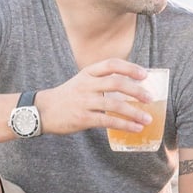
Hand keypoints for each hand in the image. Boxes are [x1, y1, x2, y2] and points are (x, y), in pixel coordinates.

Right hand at [34, 59, 154, 135]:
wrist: (42, 111)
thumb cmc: (67, 97)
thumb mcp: (82, 81)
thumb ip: (101, 81)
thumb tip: (130, 87)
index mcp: (87, 73)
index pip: (112, 64)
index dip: (130, 68)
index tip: (144, 74)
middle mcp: (87, 84)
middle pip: (116, 83)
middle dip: (136, 91)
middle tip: (150, 98)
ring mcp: (84, 101)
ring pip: (114, 104)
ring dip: (134, 112)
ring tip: (147, 119)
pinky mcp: (83, 118)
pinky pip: (108, 121)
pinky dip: (124, 125)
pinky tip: (135, 128)